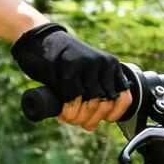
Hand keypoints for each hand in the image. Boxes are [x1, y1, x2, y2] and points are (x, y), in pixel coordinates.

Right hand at [11, 23, 132, 130]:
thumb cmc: (61, 60)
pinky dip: (68, 112)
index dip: (115, 113)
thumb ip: (95, 86)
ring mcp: (86, 67)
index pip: (125, 96)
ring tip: (70, 119)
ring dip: (80, 118)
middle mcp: (102, 65)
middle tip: (81, 123)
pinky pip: (74, 100)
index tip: (104, 120)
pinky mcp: (68, 71)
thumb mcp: (86, 70)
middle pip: (106, 103)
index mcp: (111, 65)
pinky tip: (62, 115)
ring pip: (91, 104)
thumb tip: (97, 117)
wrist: (39, 40)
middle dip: (93, 119)